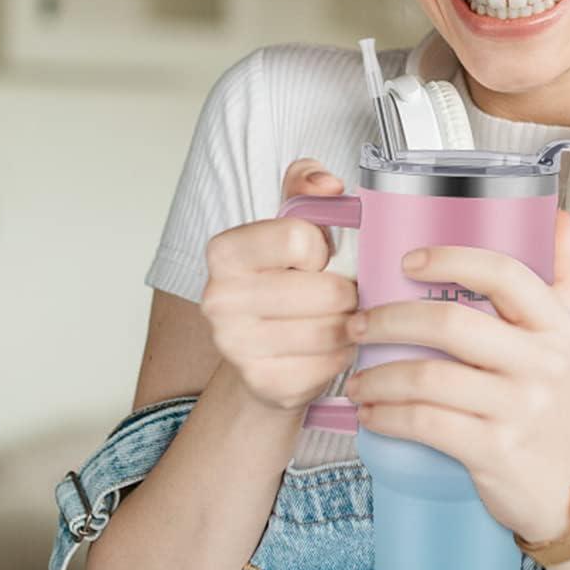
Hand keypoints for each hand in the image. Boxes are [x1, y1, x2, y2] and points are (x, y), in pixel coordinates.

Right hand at [199, 158, 358, 413]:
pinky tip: (330, 349)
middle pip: (326, 290)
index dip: (323, 249)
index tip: (316, 259)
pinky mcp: (262, 383)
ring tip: (340, 319)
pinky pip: (329, 365)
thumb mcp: (292, 221)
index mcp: (226, 251)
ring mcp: (236, 346)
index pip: (301, 237)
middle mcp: (219, 299)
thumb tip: (328, 185)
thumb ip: (307, 185)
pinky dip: (342, 356)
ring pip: (332, 330)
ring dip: (350, 325)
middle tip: (342, 295)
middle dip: (347, 292)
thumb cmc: (284, 280)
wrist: (261, 351)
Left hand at [342, 207, 569, 544]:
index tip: (407, 261)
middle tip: (357, 323)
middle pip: (451, 323)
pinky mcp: (494, 450)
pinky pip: (426, 423)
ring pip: (430, 377)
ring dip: (378, 376)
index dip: (451, 259)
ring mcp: (518, 408)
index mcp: (552, 325)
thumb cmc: (549, 404)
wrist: (564, 484)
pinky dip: (388, 416)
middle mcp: (540, 362)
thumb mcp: (563, 337)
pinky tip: (372, 414)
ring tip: (357, 378)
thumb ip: (560, 276)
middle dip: (389, 320)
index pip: (504, 273)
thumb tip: (558, 218)